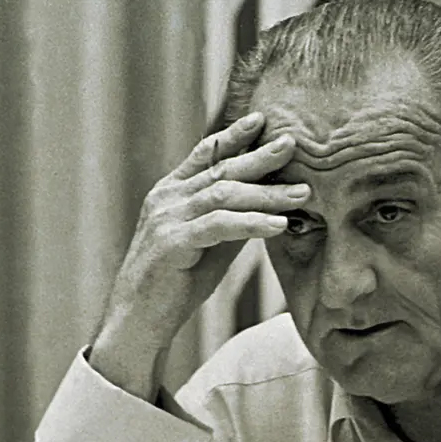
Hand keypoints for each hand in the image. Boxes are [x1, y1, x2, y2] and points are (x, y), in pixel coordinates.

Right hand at [90, 112, 308, 398]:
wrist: (138, 321)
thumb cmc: (175, 284)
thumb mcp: (209, 245)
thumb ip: (232, 221)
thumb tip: (269, 205)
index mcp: (172, 193)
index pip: (205, 154)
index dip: (233, 135)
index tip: (263, 120)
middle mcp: (167, 199)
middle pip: (221, 169)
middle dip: (259, 156)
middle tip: (293, 144)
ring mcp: (167, 219)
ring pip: (224, 195)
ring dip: (267, 193)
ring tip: (303, 192)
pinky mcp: (172, 244)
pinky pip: (218, 226)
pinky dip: (252, 222)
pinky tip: (279, 223)